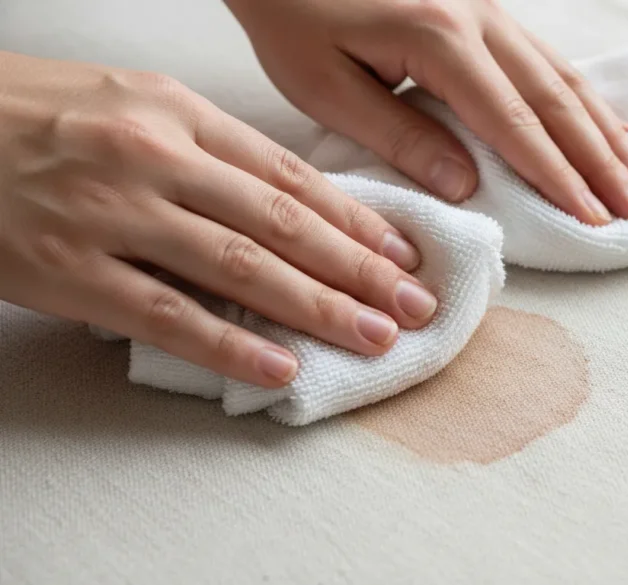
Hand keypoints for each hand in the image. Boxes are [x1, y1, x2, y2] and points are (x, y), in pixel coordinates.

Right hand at [0, 51, 437, 388]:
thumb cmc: (32, 114)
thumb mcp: (130, 106)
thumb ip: (206, 152)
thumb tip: (285, 208)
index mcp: (176, 114)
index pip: (290, 176)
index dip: (355, 221)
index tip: (401, 254)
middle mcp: (155, 158)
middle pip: (283, 224)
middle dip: (359, 271)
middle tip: (412, 305)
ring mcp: (113, 214)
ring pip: (241, 269)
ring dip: (317, 309)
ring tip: (372, 337)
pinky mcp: (71, 270)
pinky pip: (167, 315)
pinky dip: (230, 344)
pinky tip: (280, 366)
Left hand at [225, 0, 627, 225]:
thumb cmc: (292, 14)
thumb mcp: (325, 84)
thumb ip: (398, 134)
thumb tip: (466, 185)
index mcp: (440, 39)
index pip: (513, 121)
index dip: (556, 176)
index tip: (592, 220)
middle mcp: (478, 18)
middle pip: (557, 99)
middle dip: (604, 162)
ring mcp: (488, 8)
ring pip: (564, 76)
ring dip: (608, 132)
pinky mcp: (484, 9)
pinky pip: (548, 59)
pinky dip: (585, 99)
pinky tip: (609, 126)